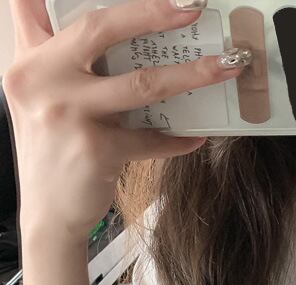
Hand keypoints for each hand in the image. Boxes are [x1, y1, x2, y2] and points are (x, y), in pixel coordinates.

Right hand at [4, 0, 244, 243]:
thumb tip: (104, 24)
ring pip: (142, 83)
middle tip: (194, 6)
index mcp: (29, 58)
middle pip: (102, 28)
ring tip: (226, 68)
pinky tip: (199, 136)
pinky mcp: (98, 149)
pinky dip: (179, 138)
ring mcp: (69, 114)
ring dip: (192, 74)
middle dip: (153, 12)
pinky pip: (153, 138)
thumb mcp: (40, 96)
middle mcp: (42, 79)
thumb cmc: (53, 150)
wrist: (48, 213)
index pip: (39, 2)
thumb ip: (57, 56)